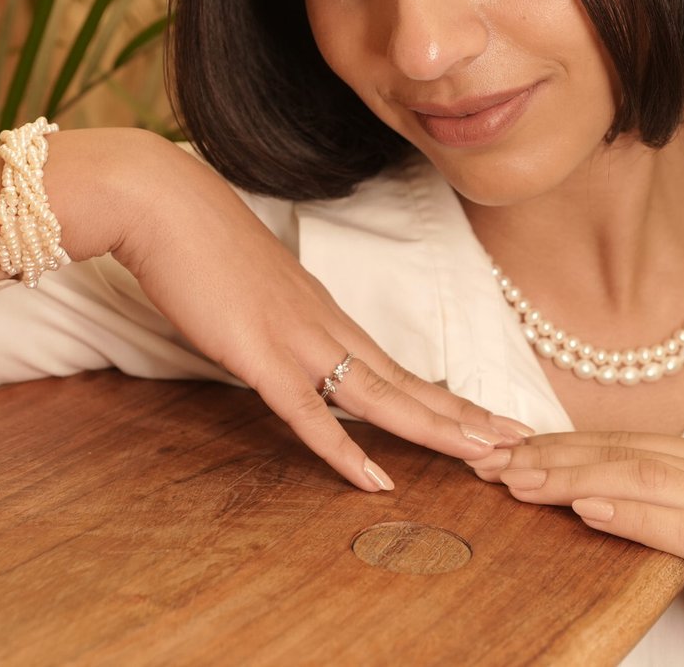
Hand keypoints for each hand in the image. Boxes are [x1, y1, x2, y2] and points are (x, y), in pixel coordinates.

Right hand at [100, 132, 531, 490]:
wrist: (162, 205)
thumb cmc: (198, 244)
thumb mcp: (252, 290)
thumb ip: (276, 321)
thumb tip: (283, 344)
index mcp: (326, 314)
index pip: (399, 367)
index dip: (444, 398)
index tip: (486, 420)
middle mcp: (326, 326)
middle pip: (409, 382)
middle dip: (466, 417)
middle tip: (520, 444)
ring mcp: (298, 340)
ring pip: (381, 396)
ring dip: (437, 429)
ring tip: (486, 456)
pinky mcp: (260, 355)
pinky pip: (309, 413)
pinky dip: (343, 450)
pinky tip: (376, 479)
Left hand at [471, 432, 683, 666]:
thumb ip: (667, 516)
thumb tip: (593, 509)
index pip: (621, 445)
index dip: (557, 446)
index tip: (501, 452)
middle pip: (620, 452)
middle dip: (547, 454)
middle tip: (486, 460)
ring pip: (638, 476)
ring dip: (570, 476)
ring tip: (516, 481)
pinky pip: (677, 520)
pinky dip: (627, 512)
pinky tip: (584, 511)